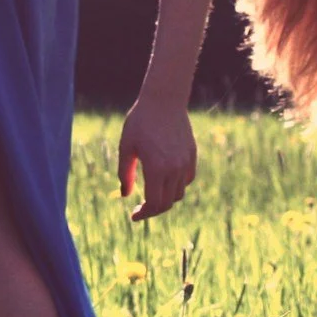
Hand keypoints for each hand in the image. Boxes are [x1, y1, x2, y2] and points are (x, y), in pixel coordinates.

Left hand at [118, 99, 195, 221]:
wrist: (164, 100)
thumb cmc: (140, 122)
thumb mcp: (126, 147)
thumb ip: (124, 174)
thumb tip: (125, 195)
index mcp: (157, 169)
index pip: (154, 204)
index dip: (144, 214)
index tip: (133, 216)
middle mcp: (174, 169)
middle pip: (167, 203)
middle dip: (153, 210)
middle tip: (140, 209)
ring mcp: (186, 163)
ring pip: (178, 193)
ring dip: (165, 198)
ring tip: (151, 194)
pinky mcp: (192, 156)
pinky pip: (187, 180)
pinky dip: (176, 186)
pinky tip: (164, 181)